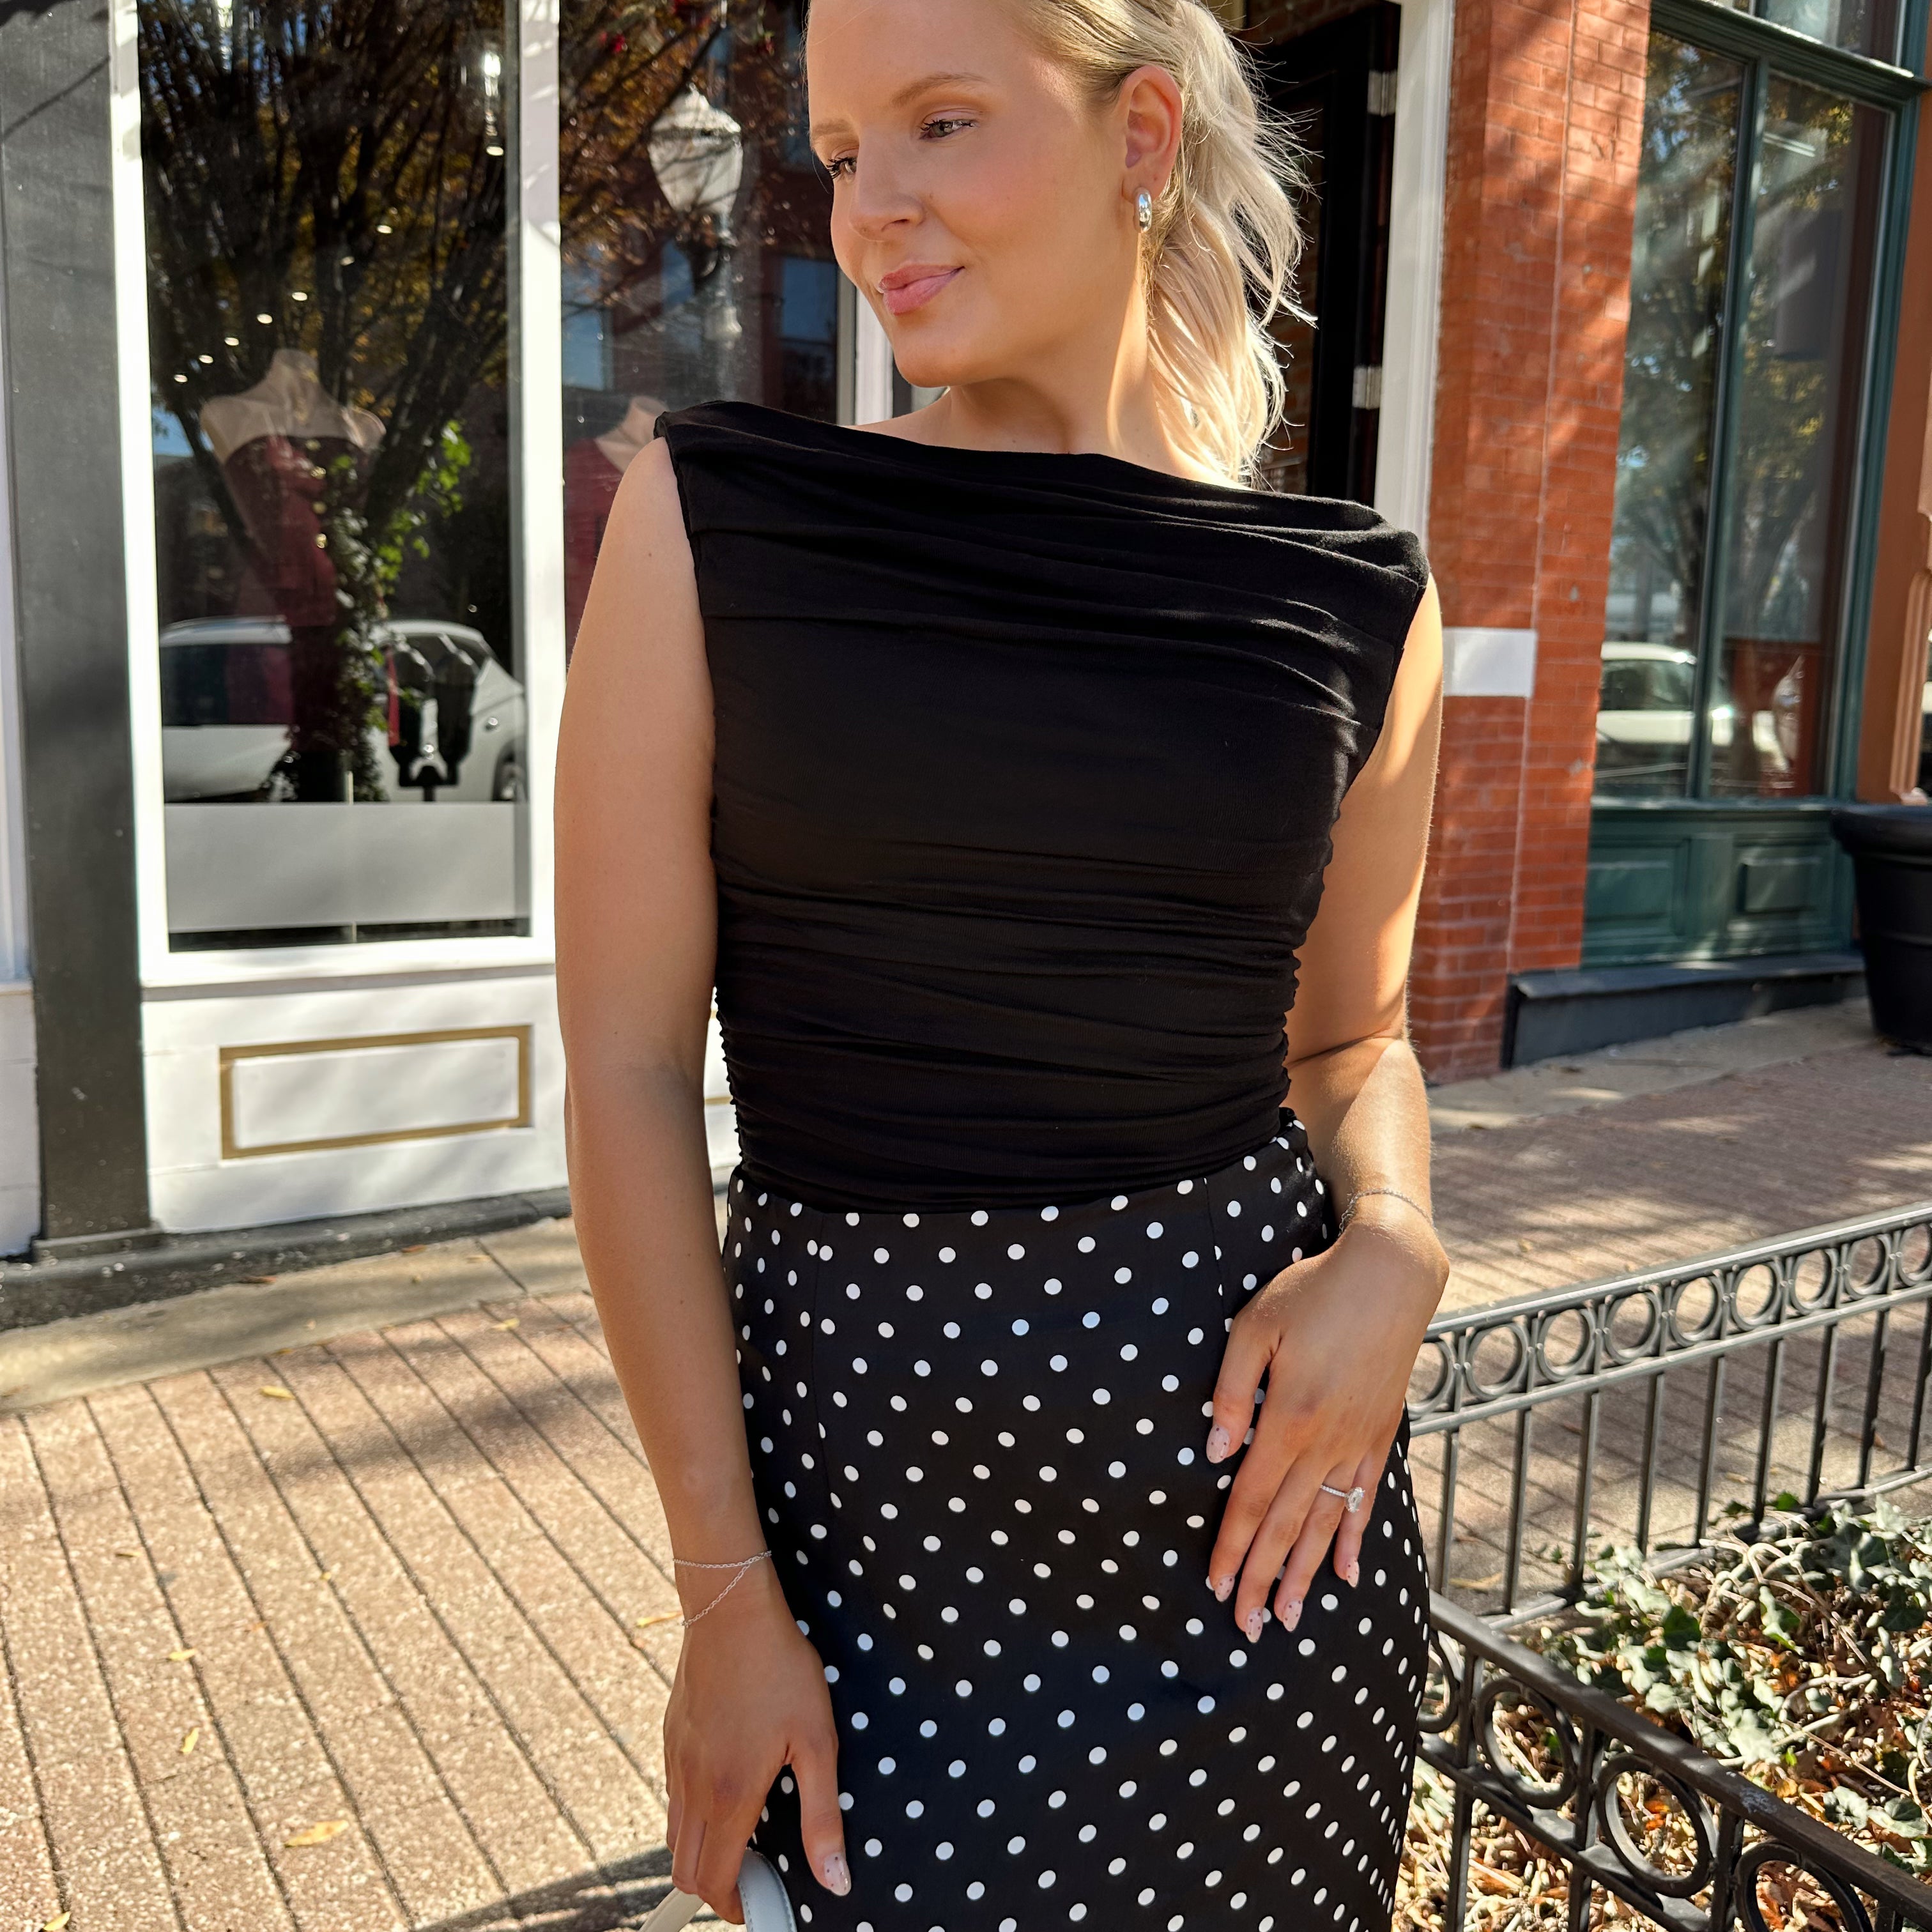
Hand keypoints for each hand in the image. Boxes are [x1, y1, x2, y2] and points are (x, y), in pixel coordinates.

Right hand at [664, 1560, 848, 1922]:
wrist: (731, 1609)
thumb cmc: (781, 1669)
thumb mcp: (817, 1741)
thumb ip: (822, 1817)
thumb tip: (835, 1879)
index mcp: (729, 1794)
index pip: (714, 1880)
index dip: (736, 1906)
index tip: (761, 1901)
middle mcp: (692, 1785)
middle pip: (684, 1869)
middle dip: (716, 1887)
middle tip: (755, 1874)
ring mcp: (675, 1760)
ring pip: (674, 1834)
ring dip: (702, 1851)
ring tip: (744, 1834)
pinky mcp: (670, 1737)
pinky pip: (672, 1796)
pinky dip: (693, 1814)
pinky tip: (727, 1787)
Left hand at [1203, 1218, 1443, 1640]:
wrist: (1390, 1274)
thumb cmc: (1313, 1292)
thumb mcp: (1255, 1326)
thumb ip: (1232, 1390)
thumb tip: (1217, 1452)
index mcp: (1290, 1418)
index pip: (1252, 1500)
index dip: (1232, 1547)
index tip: (1214, 1587)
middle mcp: (1327, 1442)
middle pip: (1287, 1525)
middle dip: (1262, 1579)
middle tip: (1245, 1629)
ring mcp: (1358, 1443)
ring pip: (1328, 1524)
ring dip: (1305, 1574)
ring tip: (1286, 1618)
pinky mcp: (1381, 1435)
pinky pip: (1365, 1500)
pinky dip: (1355, 1540)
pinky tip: (1347, 1575)